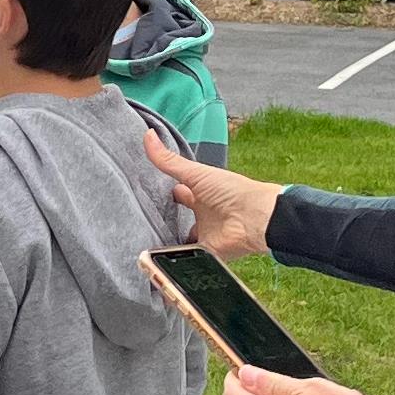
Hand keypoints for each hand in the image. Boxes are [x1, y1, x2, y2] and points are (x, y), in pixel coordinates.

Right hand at [144, 131, 278, 257]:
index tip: (141, 192)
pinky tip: (157, 260)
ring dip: (167, 240)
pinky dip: (175, 259)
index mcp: (200, 193)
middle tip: (139, 220)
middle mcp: (202, 214)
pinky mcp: (206, 253)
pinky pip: (186, 257)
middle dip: (163, 220)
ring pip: (179, 239)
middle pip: (177, 218)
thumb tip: (147, 135)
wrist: (255, 219)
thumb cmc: (232, 190)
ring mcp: (204, 234)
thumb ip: (169, 161)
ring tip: (143, 241)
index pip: (177, 193)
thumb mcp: (196, 174)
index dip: (162, 192)